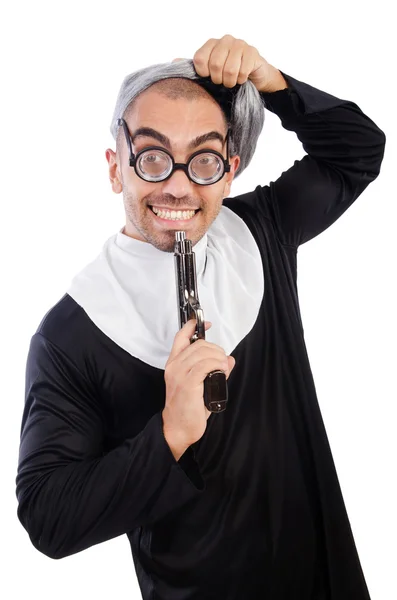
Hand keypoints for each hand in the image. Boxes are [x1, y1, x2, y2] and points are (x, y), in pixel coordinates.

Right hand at [162, 319, 234, 454]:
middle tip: (222, 362)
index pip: (181, 337)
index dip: (193, 326)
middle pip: (198, 344)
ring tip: (223, 368)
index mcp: (174, 364)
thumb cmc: (187, 409)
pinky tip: (221, 372)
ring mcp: (180, 374)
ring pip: (203, 353)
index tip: (206, 324)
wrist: (178, 428)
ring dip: (219, 358)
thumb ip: (213, 370)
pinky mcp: (188, 383)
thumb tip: (229, 359)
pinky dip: (217, 365)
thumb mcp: (199, 384)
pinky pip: (205, 365)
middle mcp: (175, 366)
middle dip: (216, 349)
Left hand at [191, 34, 282, 90]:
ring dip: (230, 82)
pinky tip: (242, 78)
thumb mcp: (209, 73)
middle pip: (215, 64)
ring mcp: (239, 44)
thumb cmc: (228, 76)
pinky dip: (241, 80)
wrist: (253, 78)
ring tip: (232, 82)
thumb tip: (174, 62)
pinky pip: (243, 71)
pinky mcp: (252, 52)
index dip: (203, 73)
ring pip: (229, 69)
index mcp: (211, 44)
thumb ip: (193, 67)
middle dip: (218, 79)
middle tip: (222, 82)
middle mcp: (225, 40)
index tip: (209, 78)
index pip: (200, 59)